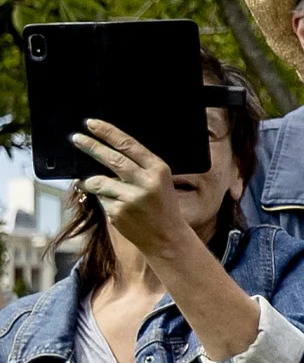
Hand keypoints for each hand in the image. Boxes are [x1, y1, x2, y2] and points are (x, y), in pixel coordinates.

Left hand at [70, 123, 191, 262]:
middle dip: (91, 146)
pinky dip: (104, 201)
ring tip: (95, 185)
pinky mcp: (118, 212)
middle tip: (77, 138)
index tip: (91, 124)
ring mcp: (131, 198)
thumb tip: (103, 153)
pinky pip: (100, 199)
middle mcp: (146, 182)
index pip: (128, 145)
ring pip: (97, 181)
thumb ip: (138, 167)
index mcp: (158, 169)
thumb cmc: (162, 207)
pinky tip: (118, 208)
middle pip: (111, 158)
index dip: (107, 132)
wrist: (168, 238)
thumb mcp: (159, 182)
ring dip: (92, 182)